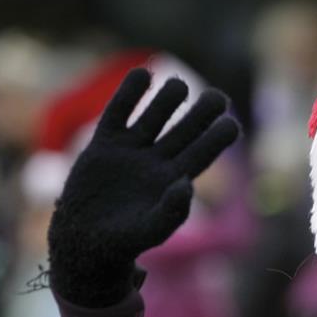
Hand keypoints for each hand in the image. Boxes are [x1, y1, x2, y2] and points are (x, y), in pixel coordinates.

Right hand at [47, 68, 239, 305]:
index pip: (202, 154)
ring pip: (154, 118)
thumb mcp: (152, 230)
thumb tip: (187, 184)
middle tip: (219, 97)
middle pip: (184, 131)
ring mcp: (131, 150)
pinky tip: (142, 74)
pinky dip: (128, 95)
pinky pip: (118, 114)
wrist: (84, 241)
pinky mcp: (104, 145)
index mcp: (174, 180)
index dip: (217, 139)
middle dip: (201, 114)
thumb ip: (172, 211)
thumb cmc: (125, 242)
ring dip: (167, 100)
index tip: (232, 124)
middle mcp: (156, 161)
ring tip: (180, 85)